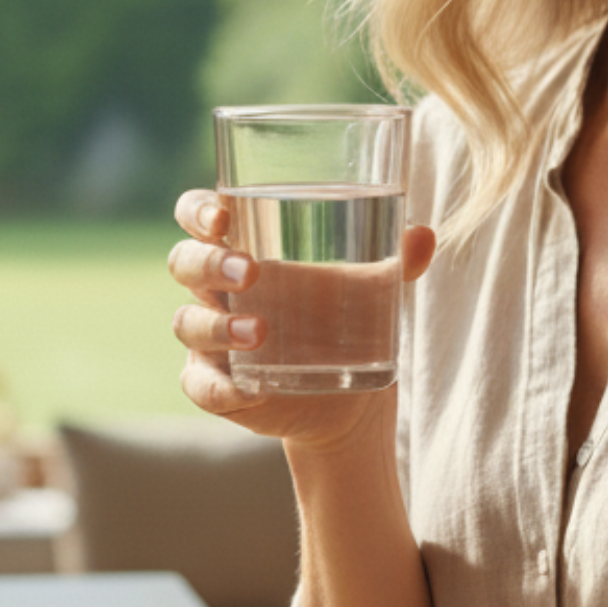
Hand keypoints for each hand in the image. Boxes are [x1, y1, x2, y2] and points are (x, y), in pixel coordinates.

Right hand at [166, 189, 436, 448]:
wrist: (349, 397)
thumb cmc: (347, 317)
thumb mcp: (372, 285)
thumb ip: (395, 259)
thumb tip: (423, 235)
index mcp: (242, 247)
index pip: (197, 216)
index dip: (197, 210)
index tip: (222, 215)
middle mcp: (216, 290)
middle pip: (184, 262)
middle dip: (210, 263)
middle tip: (251, 271)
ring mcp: (210, 339)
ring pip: (187, 323)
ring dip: (217, 326)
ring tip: (261, 334)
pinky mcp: (217, 385)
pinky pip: (201, 385)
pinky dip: (221, 388)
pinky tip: (251, 391)